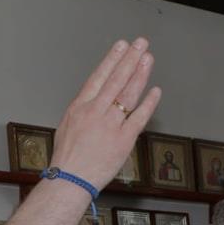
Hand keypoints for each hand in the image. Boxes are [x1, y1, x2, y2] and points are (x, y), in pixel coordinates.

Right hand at [50, 37, 162, 189]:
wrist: (70, 180)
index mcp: (80, 107)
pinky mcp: (123, 140)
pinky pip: (139, 118)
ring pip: (128, 94)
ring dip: (140, 74)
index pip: (99, 76)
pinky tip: (155, 91)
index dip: (112, 59)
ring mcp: (110, 125)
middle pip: (116, 80)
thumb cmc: (67, 158)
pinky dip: (148, 103)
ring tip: (148, 59)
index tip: (121, 46)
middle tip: (141, 44)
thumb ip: (85, 109)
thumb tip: (98, 98)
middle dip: (130, 59)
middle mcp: (96, 112)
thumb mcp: (68, 125)